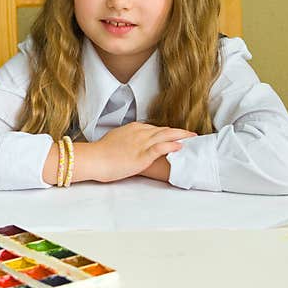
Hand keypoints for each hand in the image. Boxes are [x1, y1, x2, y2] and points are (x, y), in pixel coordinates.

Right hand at [79, 122, 195, 182]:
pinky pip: (160, 148)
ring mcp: (142, 143)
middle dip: (179, 132)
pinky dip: (172, 146)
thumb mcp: (115, 139)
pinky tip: (181, 146)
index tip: (176, 134)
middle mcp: (140, 133)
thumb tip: (129, 142)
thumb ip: (126, 138)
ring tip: (193, 138)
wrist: (94, 159)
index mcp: (133, 128)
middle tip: (192, 134)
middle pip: (164, 130)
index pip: (155, 128)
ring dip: (181, 136)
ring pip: (166, 136)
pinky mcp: (142, 155)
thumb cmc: (101, 152)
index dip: (167, 131)